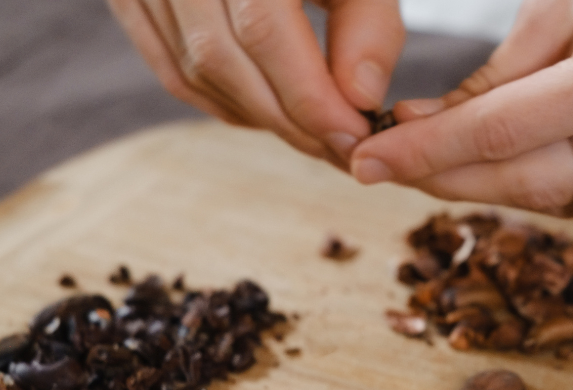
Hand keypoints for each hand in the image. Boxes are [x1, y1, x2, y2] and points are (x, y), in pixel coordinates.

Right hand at [107, 0, 404, 167]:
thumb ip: (367, 25)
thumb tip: (360, 101)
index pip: (262, 29)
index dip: (309, 96)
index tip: (353, 136)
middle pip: (222, 59)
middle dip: (287, 119)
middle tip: (337, 148)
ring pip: (193, 72)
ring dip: (258, 116)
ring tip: (311, 133)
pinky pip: (172, 71)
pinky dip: (224, 103)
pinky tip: (267, 113)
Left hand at [351, 0, 572, 214]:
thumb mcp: (565, 1)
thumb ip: (499, 77)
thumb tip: (427, 127)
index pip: (501, 133)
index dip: (426, 151)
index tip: (369, 160)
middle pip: (529, 181)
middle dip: (449, 178)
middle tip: (393, 167)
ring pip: (566, 200)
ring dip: (496, 185)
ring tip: (444, 162)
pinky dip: (553, 183)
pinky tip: (518, 163)